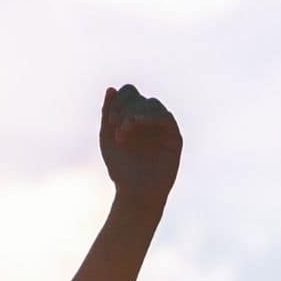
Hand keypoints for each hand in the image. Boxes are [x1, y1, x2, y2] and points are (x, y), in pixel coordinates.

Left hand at [99, 83, 180, 207]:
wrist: (135, 192)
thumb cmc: (121, 167)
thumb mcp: (107, 138)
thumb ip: (108, 113)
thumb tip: (111, 89)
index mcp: (132, 116)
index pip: (129, 94)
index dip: (119, 101)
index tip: (110, 121)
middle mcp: (148, 119)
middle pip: (139, 98)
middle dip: (125, 109)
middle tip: (116, 127)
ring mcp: (162, 127)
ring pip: (152, 105)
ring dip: (136, 112)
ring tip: (125, 129)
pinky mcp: (174, 137)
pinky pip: (166, 118)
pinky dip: (151, 116)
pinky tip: (138, 122)